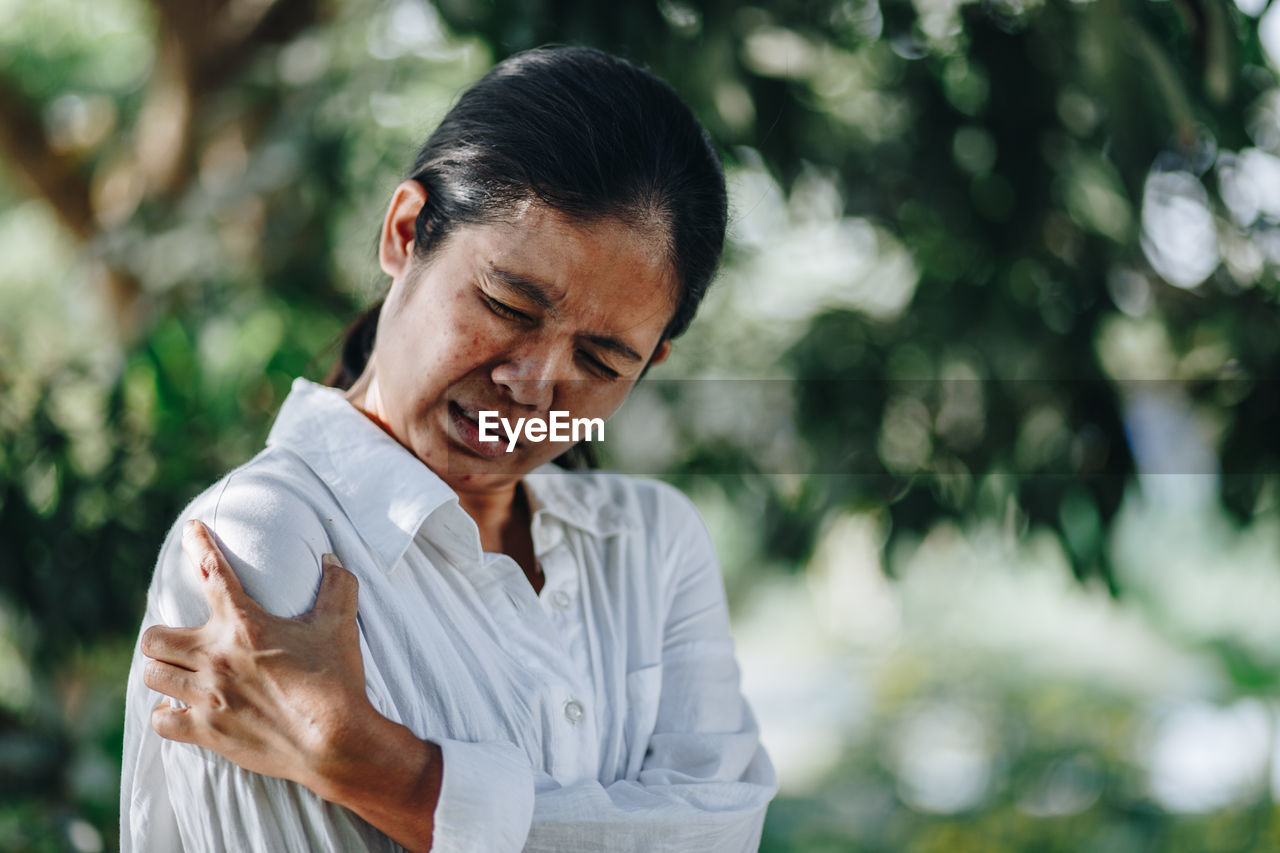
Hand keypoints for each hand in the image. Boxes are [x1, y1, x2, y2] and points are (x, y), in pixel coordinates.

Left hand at [141, 519, 373, 797]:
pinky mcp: (206, 731)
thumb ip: (338, 586)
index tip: (191, 530)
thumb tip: (332, 559)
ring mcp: (207, 697)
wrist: (335, 741)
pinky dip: (167, 712)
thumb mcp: (340, 625)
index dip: (198, 545)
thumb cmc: (336, 680)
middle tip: (182, 639)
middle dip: (163, 635)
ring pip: (152, 676)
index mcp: (245, 625)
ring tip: (178, 672)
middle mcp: (215, 657)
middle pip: (155, 637)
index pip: (211, 572)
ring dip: (163, 670)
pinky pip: (161, 720)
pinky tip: (180, 707)